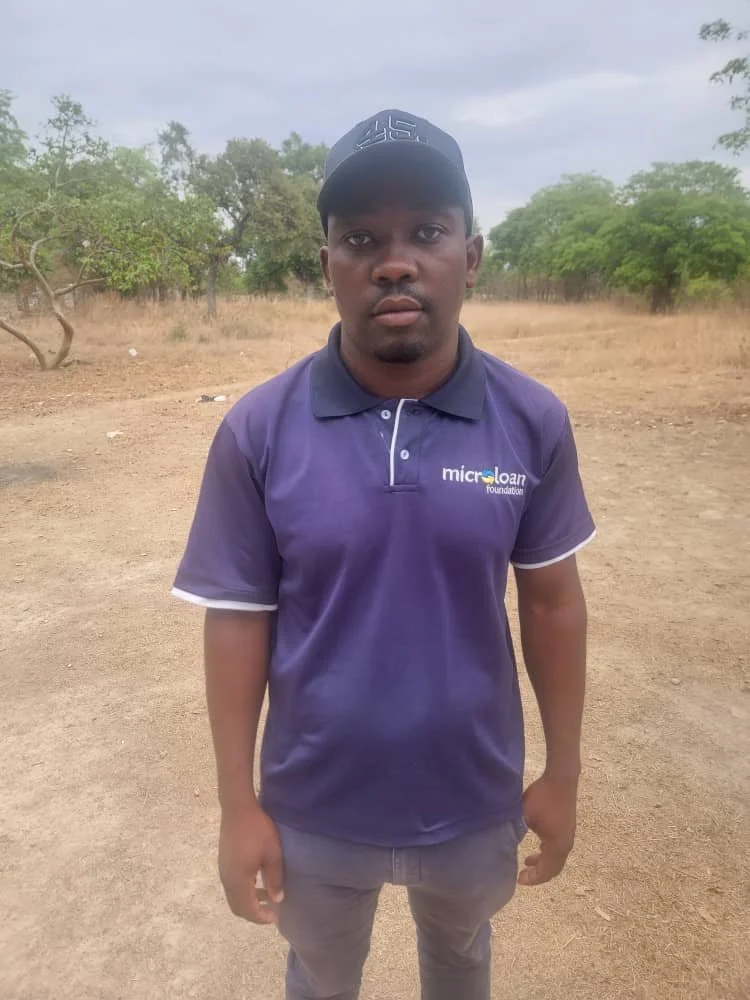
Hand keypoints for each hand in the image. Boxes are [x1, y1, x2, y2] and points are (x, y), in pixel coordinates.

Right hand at [218, 804, 283, 923]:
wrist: (237, 808)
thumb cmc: (258, 830)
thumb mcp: (273, 854)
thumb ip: (274, 879)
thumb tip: (277, 899)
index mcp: (238, 881)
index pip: (248, 909)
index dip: (261, 917)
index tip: (275, 918)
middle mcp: (227, 880)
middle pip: (237, 907)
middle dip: (254, 912)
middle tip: (271, 910)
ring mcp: (223, 871)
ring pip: (234, 896)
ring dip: (248, 901)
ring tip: (267, 895)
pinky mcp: (223, 862)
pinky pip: (232, 886)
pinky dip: (243, 890)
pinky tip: (256, 880)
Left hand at [518, 772, 577, 886]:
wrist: (561, 779)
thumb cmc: (542, 797)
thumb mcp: (525, 815)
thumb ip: (515, 830)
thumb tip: (503, 842)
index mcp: (557, 846)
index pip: (546, 871)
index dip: (533, 878)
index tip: (519, 879)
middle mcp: (566, 844)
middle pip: (554, 868)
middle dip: (539, 874)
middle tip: (523, 875)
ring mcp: (569, 836)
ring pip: (557, 858)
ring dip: (543, 862)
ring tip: (528, 861)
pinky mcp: (568, 827)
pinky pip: (559, 848)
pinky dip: (548, 852)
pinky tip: (539, 846)